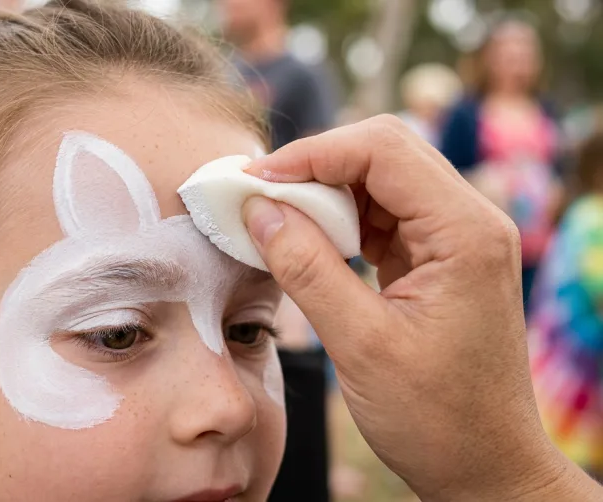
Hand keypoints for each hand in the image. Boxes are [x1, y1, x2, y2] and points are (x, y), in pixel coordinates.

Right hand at [242, 116, 599, 500]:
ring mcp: (454, 239)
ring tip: (274, 221)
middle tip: (258, 196)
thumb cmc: (437, 418)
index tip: (254, 181)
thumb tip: (258, 211)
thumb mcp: (360, 345)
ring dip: (323, 194)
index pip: (383, 151)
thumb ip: (306, 270)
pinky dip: (337, 222)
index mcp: (466, 233)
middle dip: (315, 167)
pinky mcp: (436, 259)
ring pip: (378, 181)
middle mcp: (469, 222)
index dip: (312, 155)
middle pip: (383, 153)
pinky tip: (305, 242)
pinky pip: (381, 216)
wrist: (484, 466)